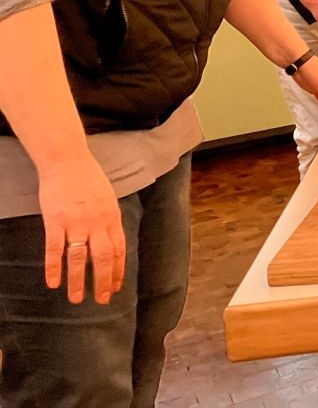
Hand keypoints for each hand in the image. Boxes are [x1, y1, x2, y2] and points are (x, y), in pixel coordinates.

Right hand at [37, 155, 125, 304]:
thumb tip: (111, 241)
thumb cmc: (88, 179)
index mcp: (112, 217)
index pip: (118, 250)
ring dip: (79, 281)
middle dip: (104, 281)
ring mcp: (76, 222)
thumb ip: (109, 220)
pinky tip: (53, 283)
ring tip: (77, 299)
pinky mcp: (55, 221)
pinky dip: (54, 268)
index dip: (118, 271)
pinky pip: (55, 249)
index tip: (117, 287)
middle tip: (102, 300)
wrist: (67, 162)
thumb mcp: (108, 199)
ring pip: (79, 258)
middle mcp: (97, 222)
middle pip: (103, 258)